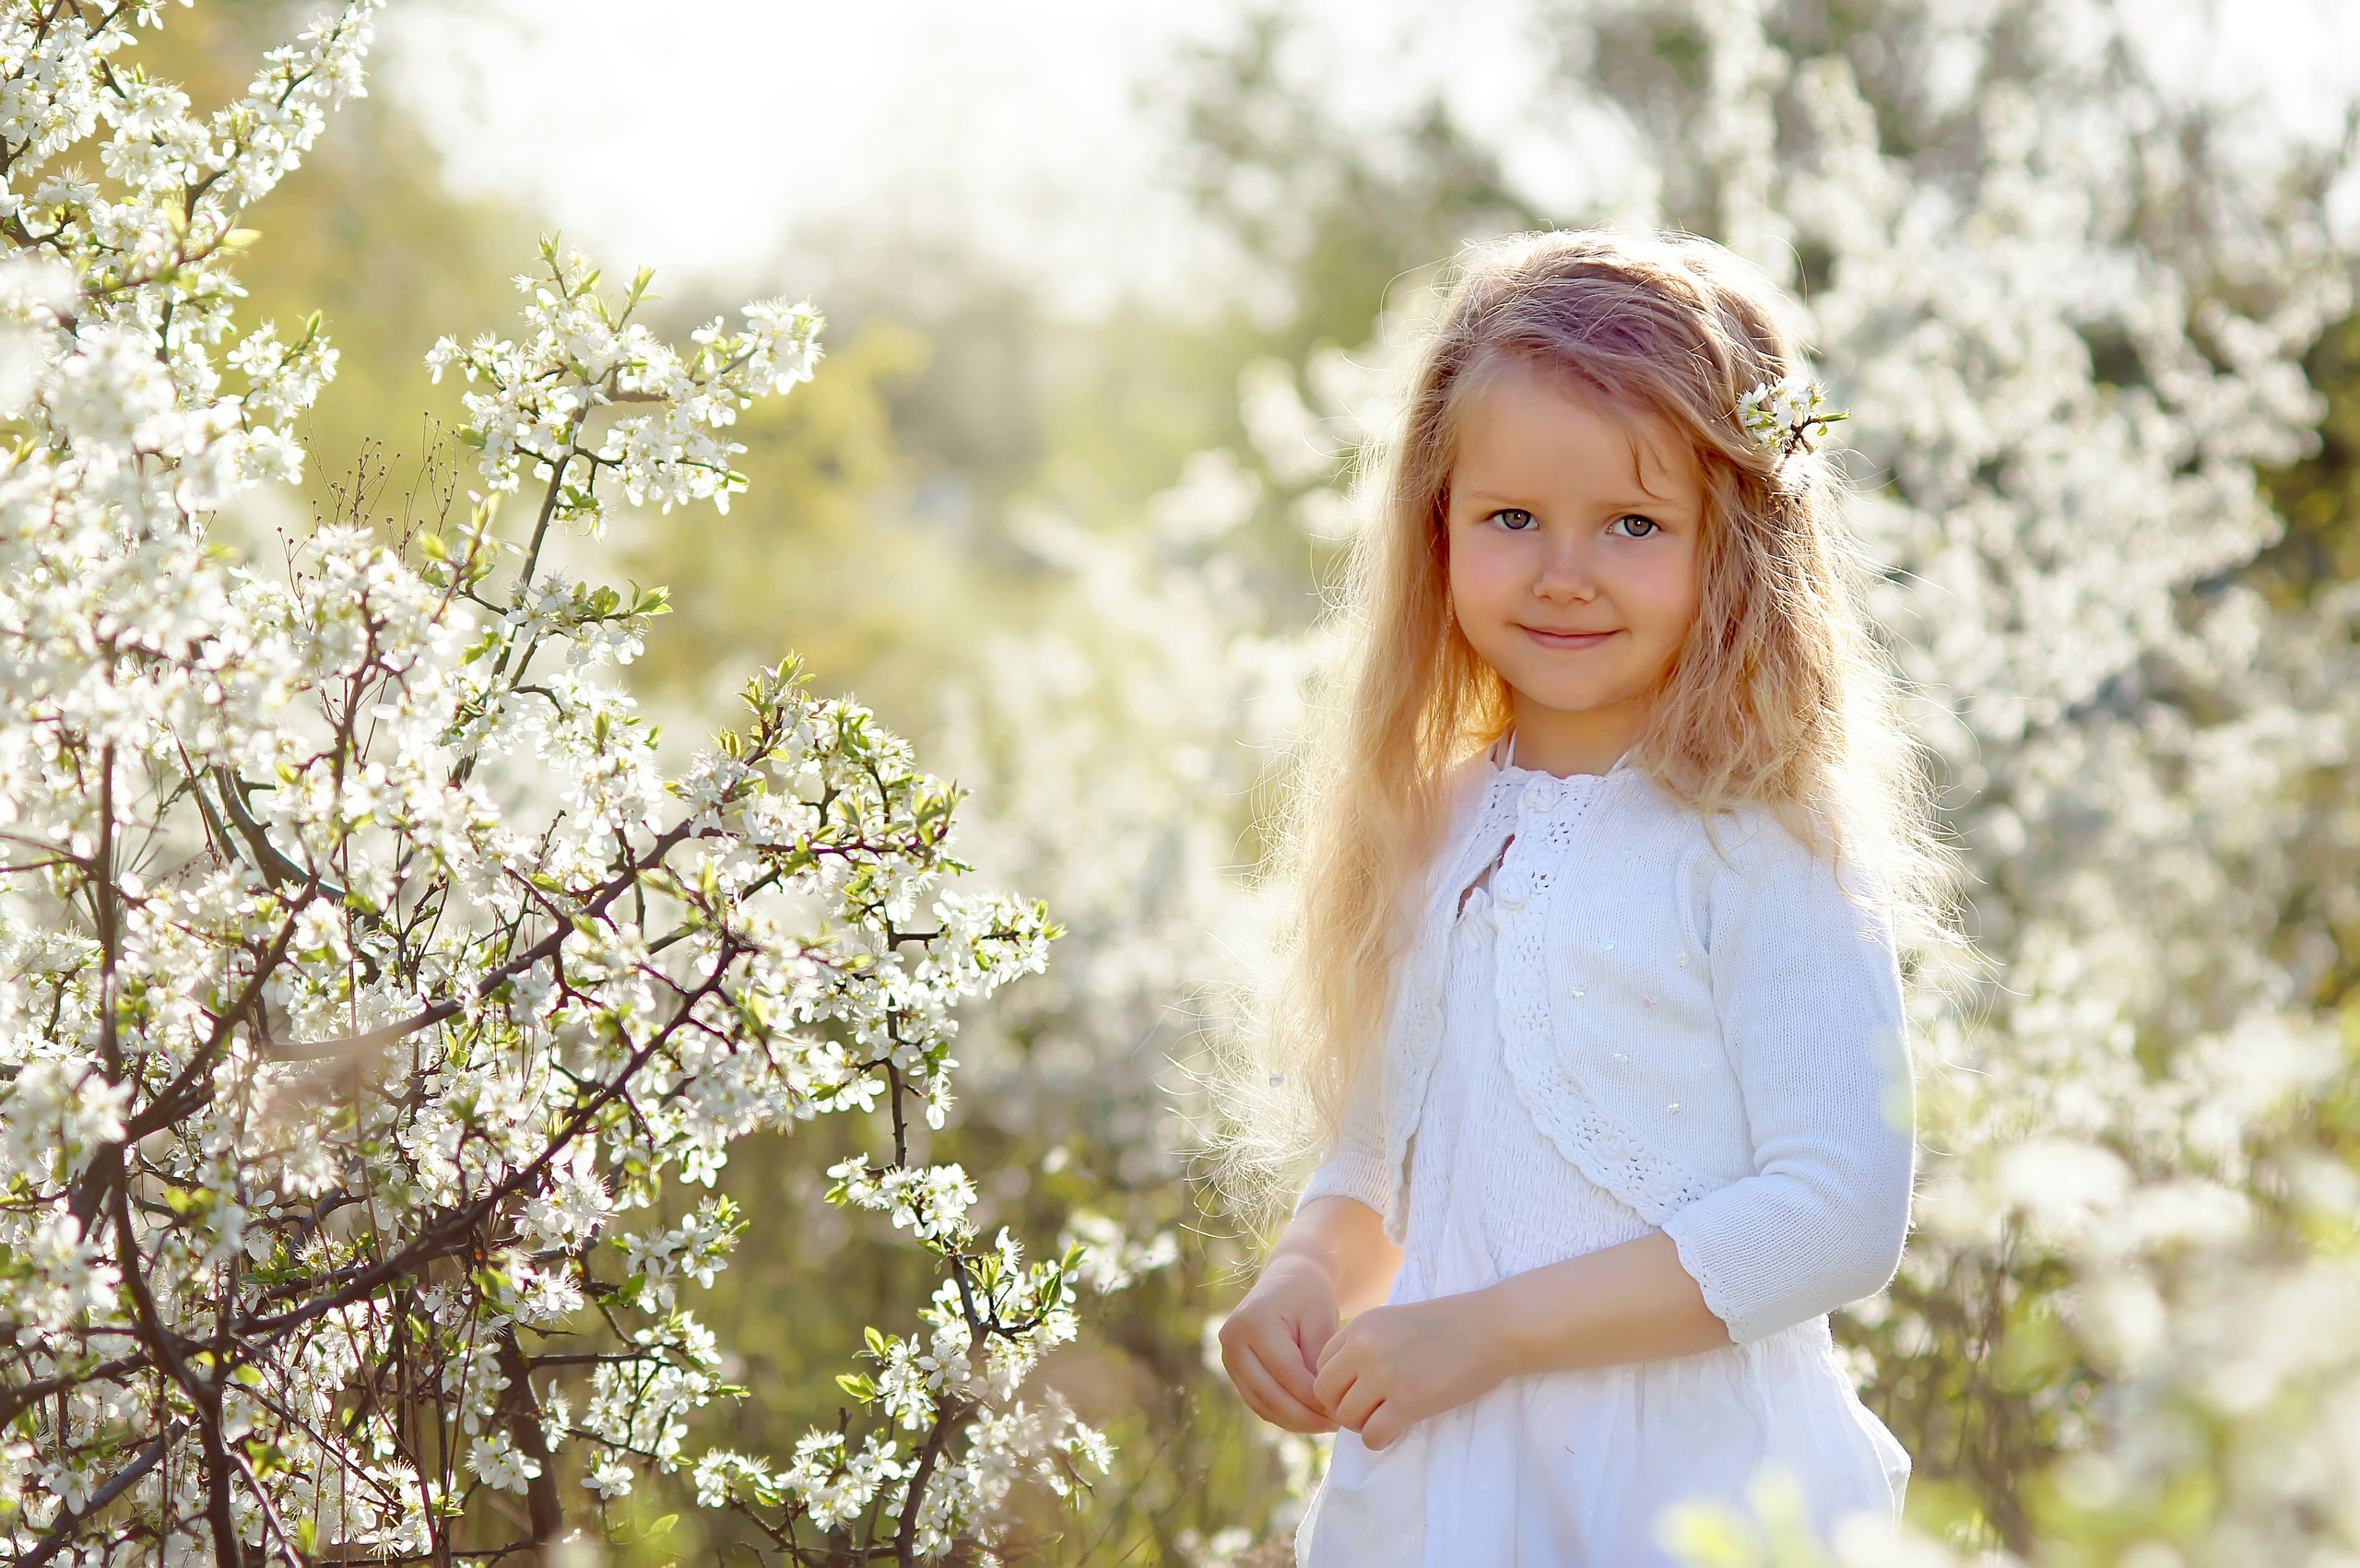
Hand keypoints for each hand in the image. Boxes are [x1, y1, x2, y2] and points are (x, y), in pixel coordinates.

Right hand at [1218, 1256, 1340, 1432]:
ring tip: (1324, 1425)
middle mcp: (1233, 1340)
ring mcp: (1228, 1356)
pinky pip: (1257, 1401)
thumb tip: (1321, 1405)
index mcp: (1253, 1322)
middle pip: (1269, 1393)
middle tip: (1335, 1426)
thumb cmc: (1309, 1297)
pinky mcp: (1233, 1369)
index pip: (1286, 1373)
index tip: (1340, 1412)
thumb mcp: (1321, 1320)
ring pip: (1261, 1403)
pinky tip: (1308, 1419)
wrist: (1287, 1278)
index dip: (1314, 1398)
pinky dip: (1282, 1415)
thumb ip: (1318, 1361)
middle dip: (1304, 1416)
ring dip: (1293, 1421)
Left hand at [1312, 1290, 1505, 1451]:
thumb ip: (1369, 1344)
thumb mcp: (1396, 1321)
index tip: (1358, 1393)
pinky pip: (1372, 1435)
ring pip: (1346, 1417)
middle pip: (1325, 1392)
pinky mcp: (1409, 1401)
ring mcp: (1385, 1374)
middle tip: (1368, 1412)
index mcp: (1361, 1325)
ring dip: (1362, 1425)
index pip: (1321, 1365)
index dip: (1337, 1385)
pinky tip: (1396, 1431)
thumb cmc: (1451, 1325)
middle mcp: (1365, 1347)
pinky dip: (1380, 1440)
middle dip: (1342, 1407)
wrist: (1493, 1327)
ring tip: (1384, 1420)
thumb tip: (1348, 1382)